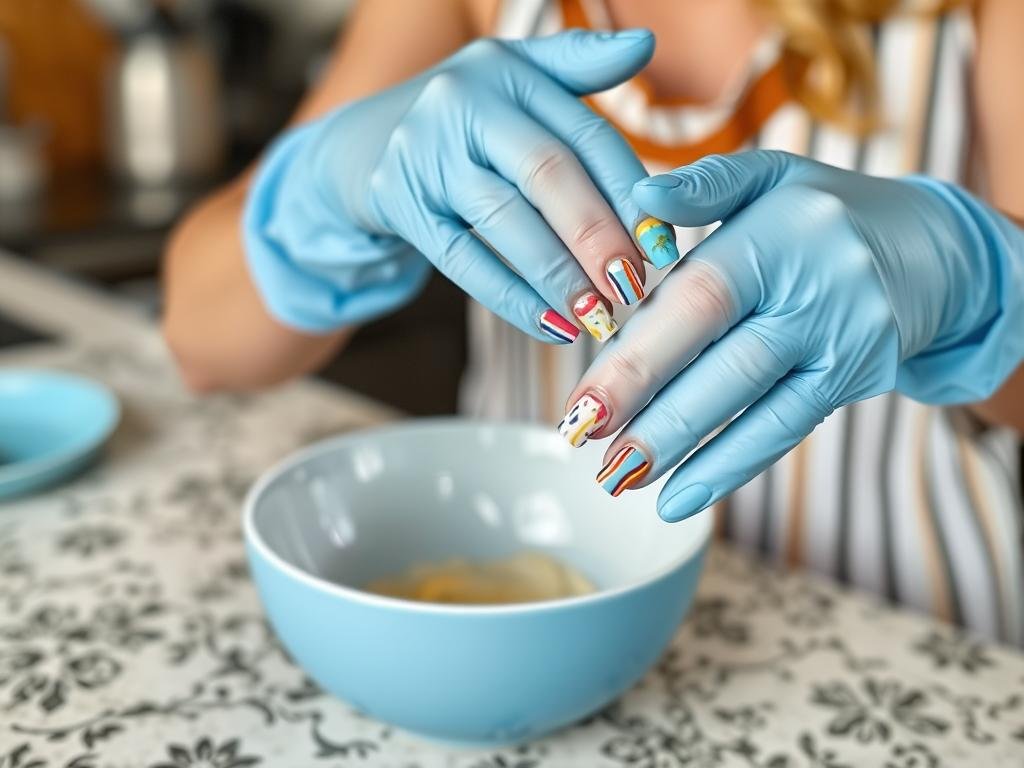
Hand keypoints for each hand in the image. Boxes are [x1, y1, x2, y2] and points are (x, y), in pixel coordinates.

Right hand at [243, 30, 679, 339]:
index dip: (630, 193)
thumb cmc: (467, 121)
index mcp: (508, 70)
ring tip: (600, 317)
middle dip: (597, 235)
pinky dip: (510, 298)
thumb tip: (645, 43)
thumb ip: (580, 66)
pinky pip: (461, 258)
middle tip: (635, 286)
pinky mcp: (398, 202)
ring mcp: (425, 153)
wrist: (366, 145)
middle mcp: (464, 103)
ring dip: (558, 275)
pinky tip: (553, 327)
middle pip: (546, 173)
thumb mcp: (516, 81)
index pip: (584, 134)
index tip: (666, 244)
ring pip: (504, 220)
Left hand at [559, 151, 1023, 519]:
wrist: (933, 249)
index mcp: (779, 233)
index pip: (700, 297)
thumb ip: (704, 186)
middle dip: (647, 405)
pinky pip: (786, 428)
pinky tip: (678, 498)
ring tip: (617, 479)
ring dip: (680, 447)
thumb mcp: (771, 177)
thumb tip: (637, 198)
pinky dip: (729, 467)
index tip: (581, 396)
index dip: (640, 350)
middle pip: (723, 357)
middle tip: (583, 441)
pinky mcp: (856, 379)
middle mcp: (816, 288)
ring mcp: (842, 339)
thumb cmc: (824, 212)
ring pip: (752, 402)